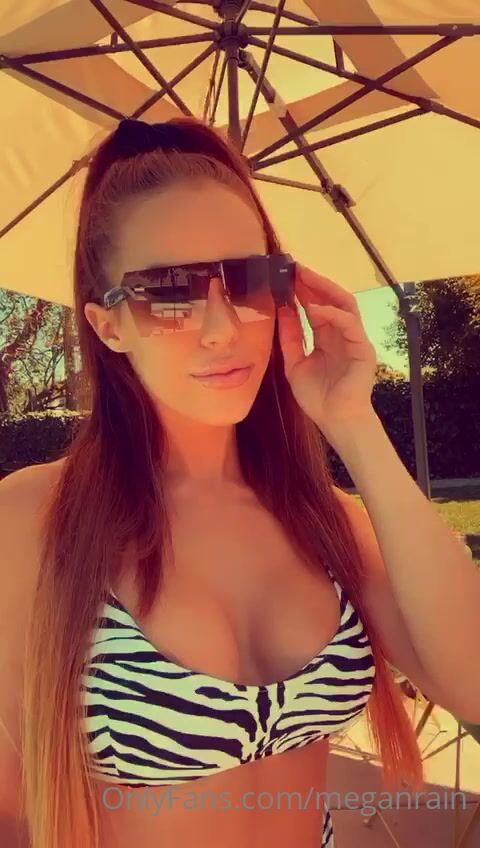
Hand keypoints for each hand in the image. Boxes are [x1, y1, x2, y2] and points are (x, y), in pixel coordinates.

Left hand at [277, 263, 377, 437]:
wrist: (335, 420)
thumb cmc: (318, 398)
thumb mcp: (295, 364)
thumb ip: (290, 338)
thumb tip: (283, 310)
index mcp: (327, 338)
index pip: (316, 307)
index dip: (302, 291)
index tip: (285, 276)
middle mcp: (342, 334)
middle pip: (331, 299)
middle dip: (313, 283)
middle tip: (295, 268)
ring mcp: (354, 339)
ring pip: (344, 304)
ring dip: (324, 289)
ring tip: (304, 278)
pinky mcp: (363, 348)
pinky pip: (349, 323)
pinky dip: (332, 314)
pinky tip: (313, 310)